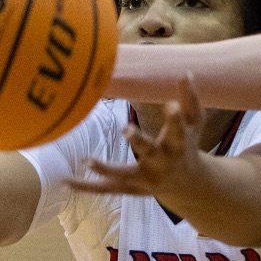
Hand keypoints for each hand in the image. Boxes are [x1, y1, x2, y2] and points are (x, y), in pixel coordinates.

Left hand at [68, 74, 207, 198]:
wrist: (187, 185)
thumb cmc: (187, 146)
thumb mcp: (194, 124)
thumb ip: (191, 100)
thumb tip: (186, 73)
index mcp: (177, 145)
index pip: (178, 131)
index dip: (175, 119)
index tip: (170, 104)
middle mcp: (161, 163)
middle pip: (149, 151)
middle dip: (138, 141)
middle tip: (126, 129)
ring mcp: (144, 178)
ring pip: (123, 174)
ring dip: (105, 168)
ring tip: (86, 159)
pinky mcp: (130, 187)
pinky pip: (106, 188)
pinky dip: (86, 186)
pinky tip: (65, 181)